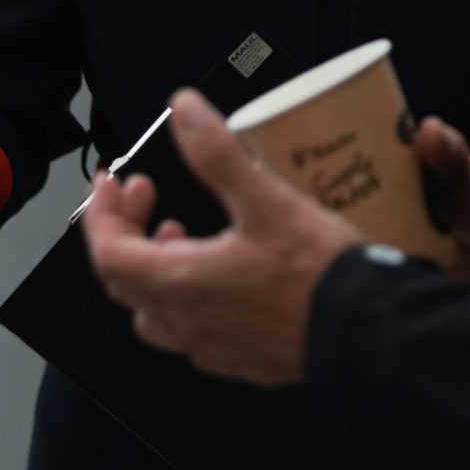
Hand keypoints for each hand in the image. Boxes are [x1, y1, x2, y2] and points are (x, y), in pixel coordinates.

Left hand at [81, 89, 361, 386]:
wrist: (368, 336)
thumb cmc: (318, 274)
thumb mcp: (267, 200)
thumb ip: (217, 153)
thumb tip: (182, 109)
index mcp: (181, 282)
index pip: (108, 252)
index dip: (100, 213)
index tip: (111, 181)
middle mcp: (187, 322)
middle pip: (125, 280)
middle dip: (126, 230)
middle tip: (146, 193)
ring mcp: (213, 348)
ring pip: (155, 313)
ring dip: (156, 268)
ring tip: (181, 235)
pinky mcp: (242, 361)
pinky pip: (193, 333)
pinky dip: (189, 298)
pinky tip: (221, 279)